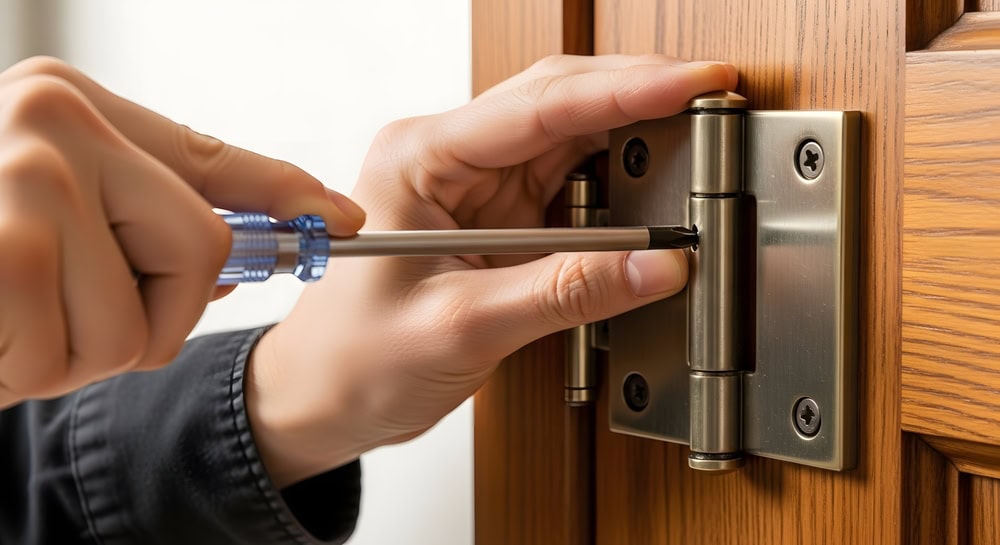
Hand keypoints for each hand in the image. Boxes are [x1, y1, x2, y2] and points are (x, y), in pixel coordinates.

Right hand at [0, 57, 365, 407]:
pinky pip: (64, 351)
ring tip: (3, 315)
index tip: (345, 218)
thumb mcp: (53, 216)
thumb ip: (151, 216)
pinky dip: (19, 368)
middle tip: (58, 310)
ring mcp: (21, 176)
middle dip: (142, 318)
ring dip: (67, 352)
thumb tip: (271, 238)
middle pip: (199, 252)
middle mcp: (51, 122)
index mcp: (74, 108)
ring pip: (133, 321)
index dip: (285, 195)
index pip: (211, 158)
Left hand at [247, 55, 736, 485]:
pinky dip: (616, 182)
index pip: (537, 107)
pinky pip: (569, 183)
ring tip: (693, 134)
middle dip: (638, 95)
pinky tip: (652, 181)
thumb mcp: (462, 325)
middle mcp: (449, 156)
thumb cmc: (355, 356)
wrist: (325, 396)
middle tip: (708, 96)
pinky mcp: (500, 217)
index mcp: (421, 157)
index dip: (624, 92)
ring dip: (631, 134)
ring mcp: (476, 185)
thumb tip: (657, 263)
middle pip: (559, 102)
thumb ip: (564, 291)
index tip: (689, 84)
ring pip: (571, 137)